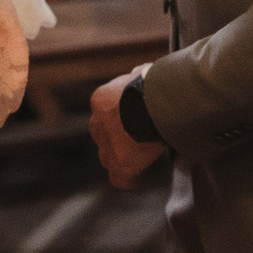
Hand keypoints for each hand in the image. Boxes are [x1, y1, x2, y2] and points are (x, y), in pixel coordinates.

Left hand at [88, 71, 166, 188]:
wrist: (154, 102)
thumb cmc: (155, 83)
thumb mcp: (142, 73)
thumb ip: (138, 76)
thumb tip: (141, 72)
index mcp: (101, 99)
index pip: (104, 113)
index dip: (117, 118)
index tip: (130, 121)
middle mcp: (98, 122)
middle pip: (102, 134)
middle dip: (114, 138)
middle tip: (132, 140)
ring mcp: (107, 144)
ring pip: (107, 156)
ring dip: (120, 157)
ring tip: (135, 160)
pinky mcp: (120, 163)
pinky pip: (119, 178)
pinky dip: (128, 179)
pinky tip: (136, 179)